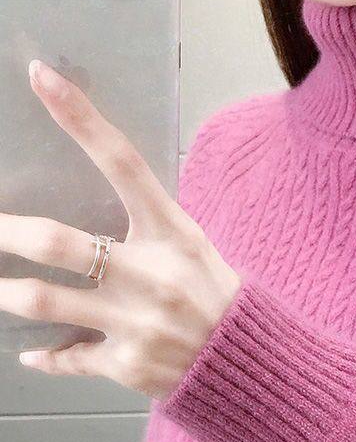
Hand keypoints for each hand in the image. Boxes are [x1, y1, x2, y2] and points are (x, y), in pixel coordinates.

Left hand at [2, 58, 241, 399]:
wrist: (246, 362)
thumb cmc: (212, 293)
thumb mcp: (189, 245)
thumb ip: (144, 222)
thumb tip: (82, 210)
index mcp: (172, 234)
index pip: (124, 164)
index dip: (80, 119)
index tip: (39, 77)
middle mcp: (151, 275)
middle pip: (58, 242)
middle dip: (5, 232)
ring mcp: (137, 322)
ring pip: (43, 302)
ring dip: (5, 294)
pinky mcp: (127, 365)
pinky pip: (67, 357)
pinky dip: (44, 355)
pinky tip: (33, 351)